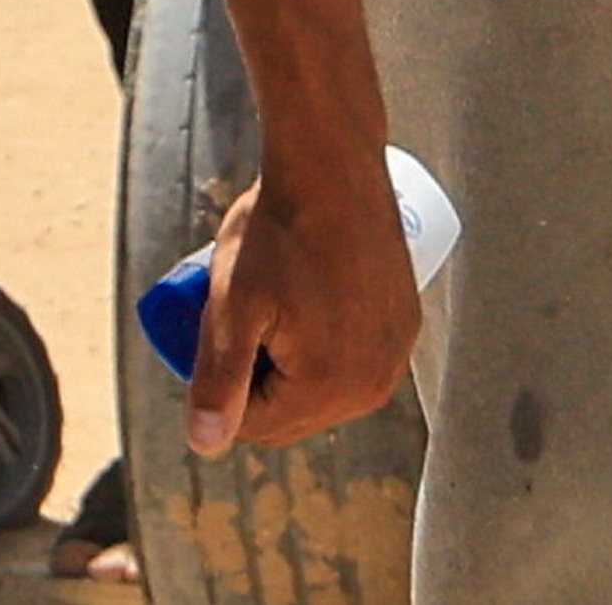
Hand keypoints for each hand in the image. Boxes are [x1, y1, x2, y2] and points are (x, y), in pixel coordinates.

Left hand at [180, 149, 422, 451]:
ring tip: (276, 303)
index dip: (220, 384)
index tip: (217, 328)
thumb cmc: (277, 230)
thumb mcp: (233, 304)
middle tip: (245, 312)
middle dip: (258, 378)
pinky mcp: (405, 326)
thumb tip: (205, 446)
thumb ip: (218, 380)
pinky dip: (327, 346)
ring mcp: (396, 355)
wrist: (333, 164)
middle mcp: (373, 384)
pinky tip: (312, 302)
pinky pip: (353, 361)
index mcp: (329, 388)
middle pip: (291, 414)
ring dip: (291, 365)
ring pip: (321, 390)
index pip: (252, 426)